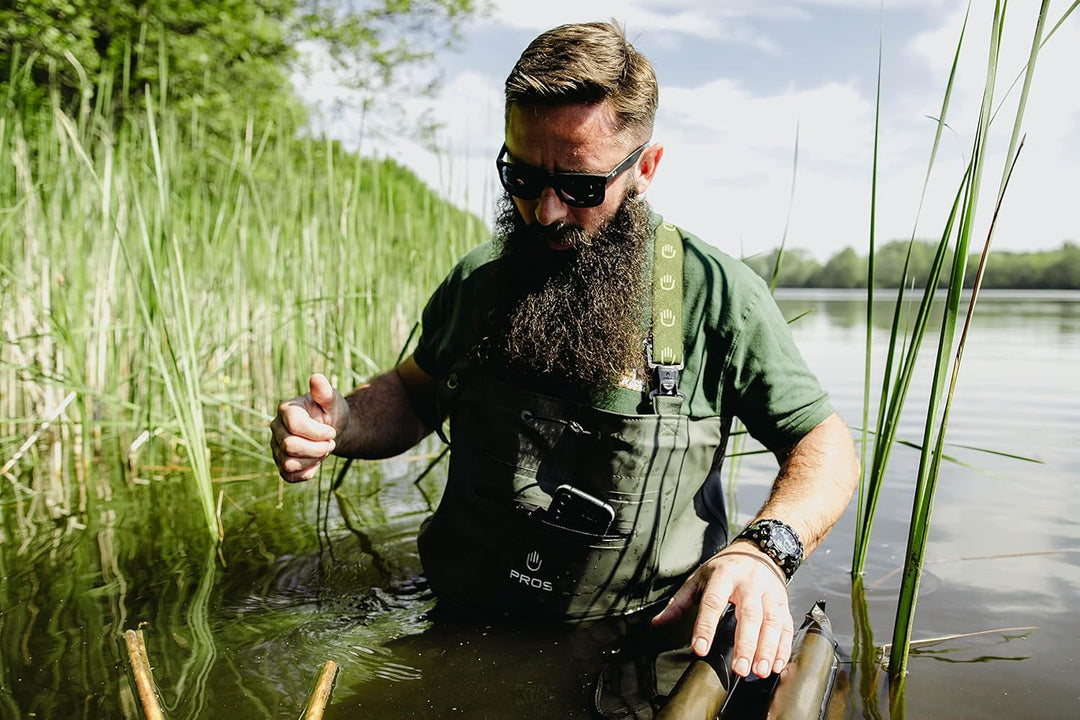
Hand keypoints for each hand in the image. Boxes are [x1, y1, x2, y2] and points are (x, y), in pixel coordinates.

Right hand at [270, 374, 347, 482]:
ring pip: (289, 463)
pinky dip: (307, 473)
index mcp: (286, 410)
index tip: (332, 432)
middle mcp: (276, 428)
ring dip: (313, 460)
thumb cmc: (331, 412)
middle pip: (290, 446)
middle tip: (330, 443)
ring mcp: (276, 446)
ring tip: (323, 451)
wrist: (331, 431)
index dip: (318, 433)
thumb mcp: (333, 400)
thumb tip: (316, 378)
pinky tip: (316, 462)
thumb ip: (325, 392)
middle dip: (317, 448)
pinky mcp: (280, 463)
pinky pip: (289, 476)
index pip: (295, 425)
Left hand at [651, 545, 793, 677]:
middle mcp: (749, 583)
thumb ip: (679, 603)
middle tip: (739, 669)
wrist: (759, 550)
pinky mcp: (783, 602)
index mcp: (724, 576)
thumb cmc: (725, 568)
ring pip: (771, 621)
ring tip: (759, 671)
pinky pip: (785, 626)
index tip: (700, 648)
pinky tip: (777, 664)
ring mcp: (769, 593)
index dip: (706, 626)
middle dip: (745, 643)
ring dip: (767, 649)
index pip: (713, 601)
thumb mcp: (699, 578)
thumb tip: (658, 623)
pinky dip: (783, 647)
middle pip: (748, 614)